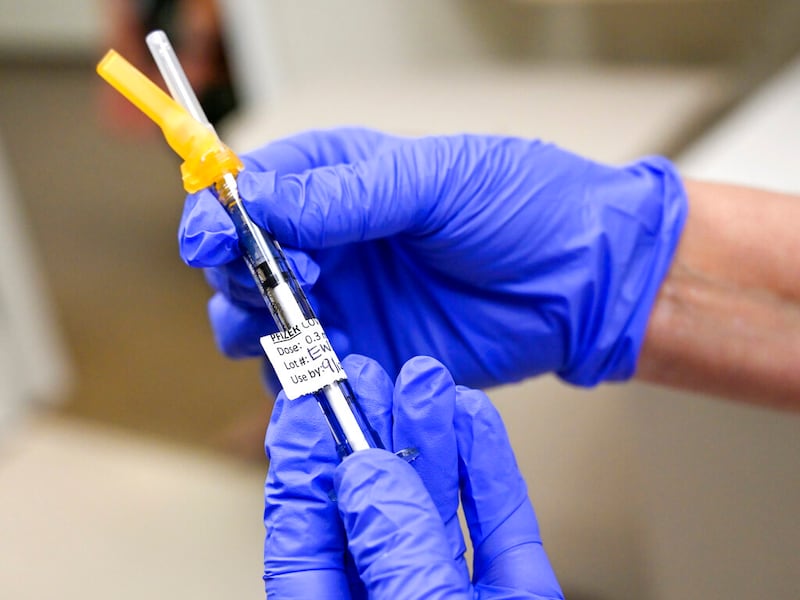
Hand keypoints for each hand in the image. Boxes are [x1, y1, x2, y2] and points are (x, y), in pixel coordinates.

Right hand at [179, 128, 686, 387]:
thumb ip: (347, 195)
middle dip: (240, 277)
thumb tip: (260, 199)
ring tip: (300, 328)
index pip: (254, 191)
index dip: (222, 215)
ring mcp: (348, 303)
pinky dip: (300, 378)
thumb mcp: (437, 182)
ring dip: (257, 330)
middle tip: (282, 286)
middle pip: (243, 263)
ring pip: (260, 324)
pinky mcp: (369, 356)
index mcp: (343, 180)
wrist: (583, 283)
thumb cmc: (526, 209)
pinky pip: (308, 375)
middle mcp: (334, 243)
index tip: (214, 241)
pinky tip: (328, 369)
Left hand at [263, 354, 562, 598]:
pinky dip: (490, 468)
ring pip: (436, 507)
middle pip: (373, 508)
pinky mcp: (515, 596)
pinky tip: (475, 419)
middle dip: (370, 435)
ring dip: (432, 437)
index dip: (301, 467)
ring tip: (424, 377)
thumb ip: (394, 548)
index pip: (305, 539)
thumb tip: (368, 474)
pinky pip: (501, 525)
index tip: (299, 405)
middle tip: (364, 375)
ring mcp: (458, 597)